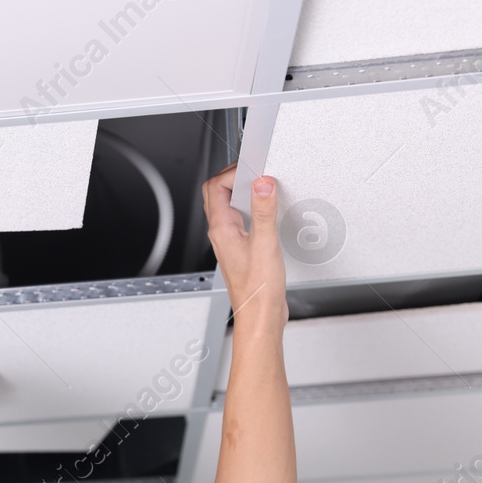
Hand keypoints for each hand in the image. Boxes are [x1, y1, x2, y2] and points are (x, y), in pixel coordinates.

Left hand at [201, 164, 287, 328]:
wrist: (260, 315)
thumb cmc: (258, 289)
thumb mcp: (266, 244)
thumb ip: (264, 211)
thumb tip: (262, 184)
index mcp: (221, 229)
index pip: (215, 187)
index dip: (233, 171)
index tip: (254, 168)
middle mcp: (221, 234)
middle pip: (216, 193)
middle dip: (233, 176)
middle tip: (254, 170)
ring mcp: (229, 241)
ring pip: (227, 206)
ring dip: (240, 191)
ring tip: (260, 185)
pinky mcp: (241, 248)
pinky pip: (239, 219)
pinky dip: (249, 208)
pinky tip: (266, 211)